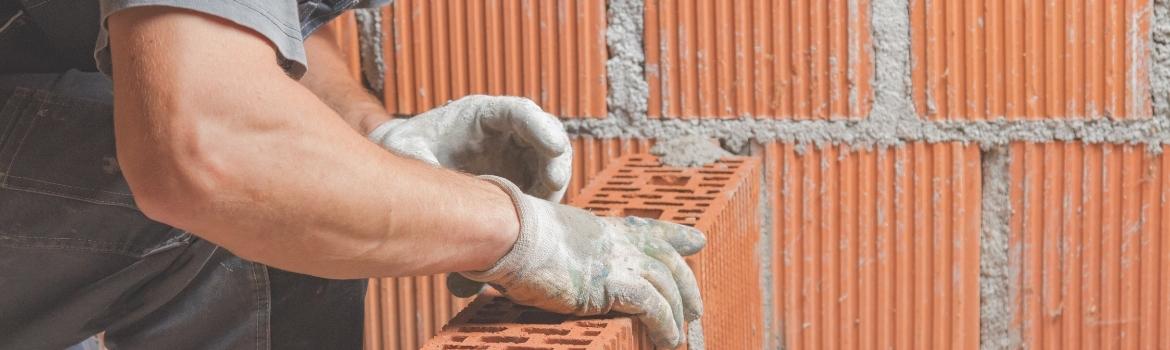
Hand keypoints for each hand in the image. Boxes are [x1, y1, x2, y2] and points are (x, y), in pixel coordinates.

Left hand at [368, 95, 571, 201]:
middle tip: (556, 184)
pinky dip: (545, 198)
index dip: (540, 128)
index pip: (520, 112)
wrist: (407, 156)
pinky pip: (543, 182)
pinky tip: (533, 216)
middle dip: (556, 157)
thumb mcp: (408, 149)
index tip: (554, 147)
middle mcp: (505, 129)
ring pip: (550, 159)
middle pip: (546, 133)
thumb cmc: (408, 145)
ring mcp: (515, 150)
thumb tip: (431, 184)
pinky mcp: (519, 173)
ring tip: (544, 205)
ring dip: (554, 181)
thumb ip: (420, 160)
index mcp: (481, 113)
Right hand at [463, 176, 706, 347]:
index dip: (675, 236)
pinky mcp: (614, 284)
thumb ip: (548, 255)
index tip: (696, 241)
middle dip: (686, 284)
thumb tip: (511, 275)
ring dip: (678, 313)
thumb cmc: (509, 239)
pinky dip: (665, 325)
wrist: (509, 232)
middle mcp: (616, 241)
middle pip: (666, 259)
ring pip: (666, 285)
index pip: (647, 229)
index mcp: (601, 228)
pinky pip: (653, 306)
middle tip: (696, 308)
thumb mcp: (539, 242)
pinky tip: (667, 341)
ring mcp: (618, 260)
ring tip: (679, 337)